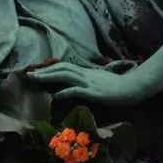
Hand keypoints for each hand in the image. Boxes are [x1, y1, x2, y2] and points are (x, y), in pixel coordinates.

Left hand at [25, 61, 150, 105]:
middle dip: (44, 70)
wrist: (133, 87)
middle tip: (29, 73)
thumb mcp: (101, 80)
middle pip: (61, 68)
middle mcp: (85, 74)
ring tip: (34, 79)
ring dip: (48, 77)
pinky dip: (63, 92)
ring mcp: (89, 82)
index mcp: (87, 72)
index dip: (50, 68)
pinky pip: (75, 90)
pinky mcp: (93, 92)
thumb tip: (77, 85)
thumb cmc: (119, 86)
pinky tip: (54, 96)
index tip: (38, 70)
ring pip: (64, 75)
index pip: (65, 66)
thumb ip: (89, 80)